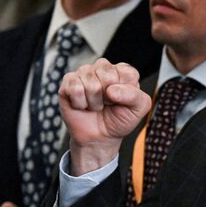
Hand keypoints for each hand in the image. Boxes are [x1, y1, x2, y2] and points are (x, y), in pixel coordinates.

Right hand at [60, 59, 150, 173]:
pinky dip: (80, 103)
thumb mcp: (138, 109)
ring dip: (94, 101)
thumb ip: (135, 96)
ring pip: (90, 82)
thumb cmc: (118, 120)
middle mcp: (102, 69)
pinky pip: (74, 88)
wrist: (98, 138)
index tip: (122, 101)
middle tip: (107, 103)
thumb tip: (111, 89)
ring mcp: (83, 74)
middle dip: (107, 96)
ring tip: (95, 105)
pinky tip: (82, 105)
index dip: (125, 91)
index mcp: (122, 71)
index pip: (126, 72)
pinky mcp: (68, 82)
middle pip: (106, 73)